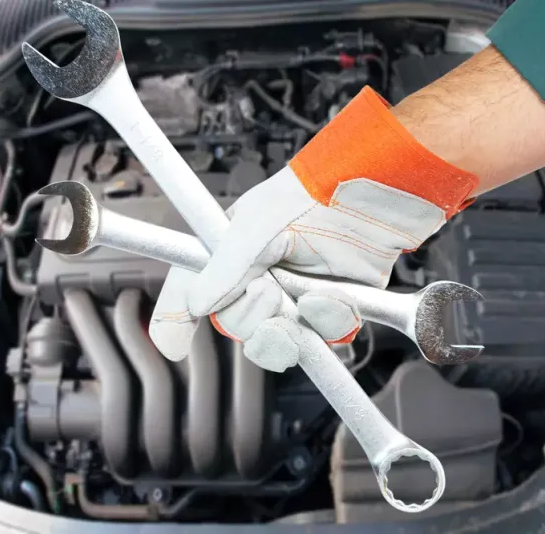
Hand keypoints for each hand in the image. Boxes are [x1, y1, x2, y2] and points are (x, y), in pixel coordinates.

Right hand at [149, 87, 476, 371]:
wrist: (373, 199)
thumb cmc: (311, 196)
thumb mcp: (255, 227)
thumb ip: (224, 268)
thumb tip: (196, 306)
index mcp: (229, 255)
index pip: (191, 292)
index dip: (176, 320)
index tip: (172, 348)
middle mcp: (258, 279)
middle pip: (237, 328)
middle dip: (252, 318)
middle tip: (267, 290)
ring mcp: (294, 297)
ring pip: (279, 343)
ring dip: (290, 328)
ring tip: (302, 298)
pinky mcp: (331, 309)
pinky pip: (323, 338)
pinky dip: (329, 322)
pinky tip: (332, 296)